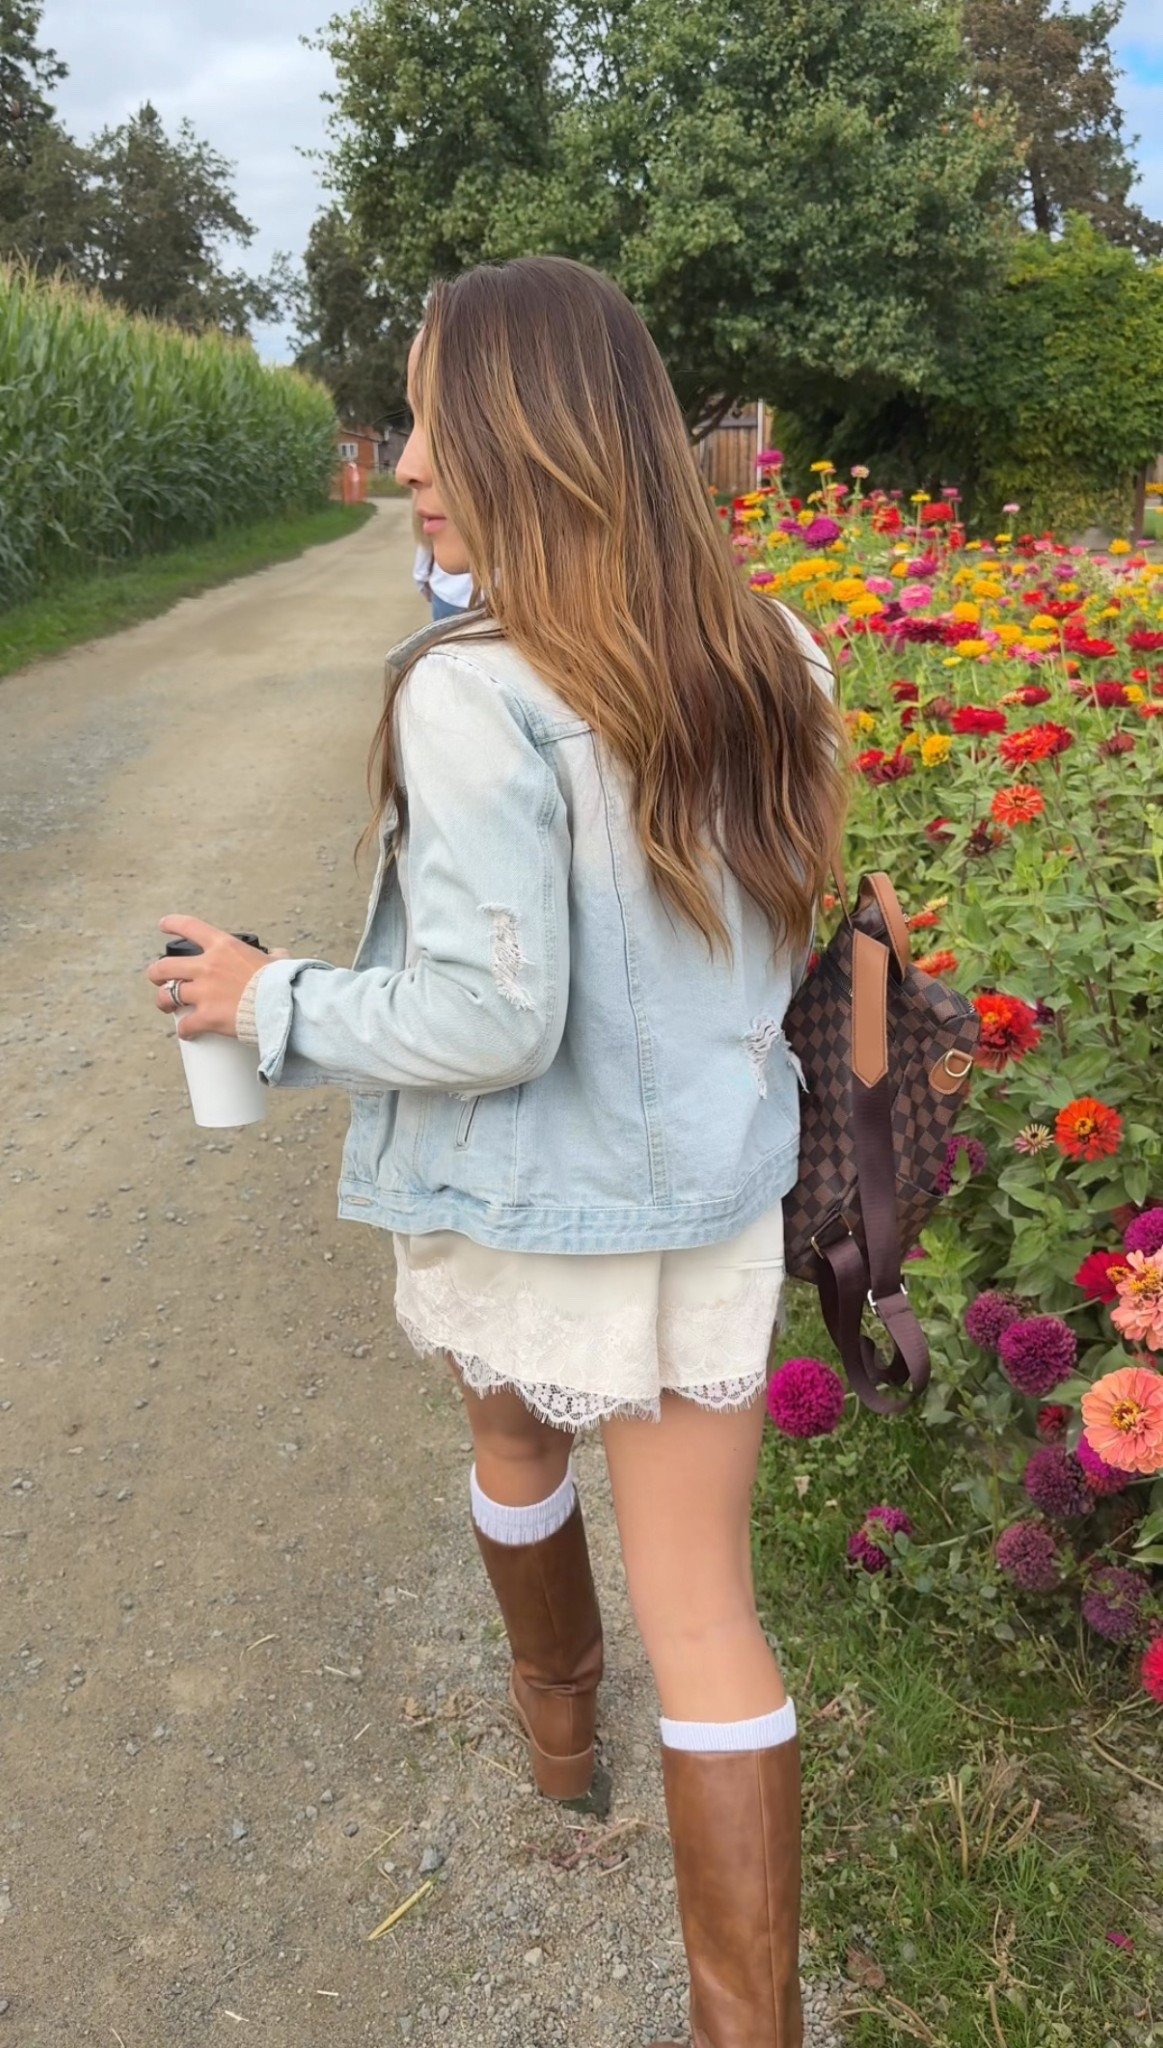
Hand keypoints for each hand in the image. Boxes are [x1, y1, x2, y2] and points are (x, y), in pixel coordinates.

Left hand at [145, 917, 287, 1038]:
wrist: (284, 1006)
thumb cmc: (283, 982)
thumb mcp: (278, 962)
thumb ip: (273, 957)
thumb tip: (279, 955)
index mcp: (224, 947)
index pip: (190, 927)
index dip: (173, 924)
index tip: (163, 925)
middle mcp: (207, 967)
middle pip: (165, 966)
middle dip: (156, 973)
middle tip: (157, 978)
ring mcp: (204, 993)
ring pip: (167, 995)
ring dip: (163, 1001)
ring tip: (166, 1006)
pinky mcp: (206, 1017)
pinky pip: (185, 1025)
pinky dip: (185, 1030)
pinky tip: (188, 1033)